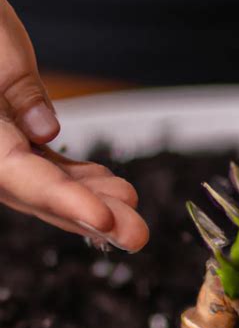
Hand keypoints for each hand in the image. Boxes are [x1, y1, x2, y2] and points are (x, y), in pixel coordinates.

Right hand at [0, 0, 148, 251]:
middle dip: (92, 218)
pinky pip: (48, 167)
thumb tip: (46, 131)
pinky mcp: (16, 141)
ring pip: (49, 186)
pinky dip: (79, 180)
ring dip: (93, 203)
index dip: (66, 202)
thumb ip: (18, 92)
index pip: (22, 176)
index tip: (105, 219)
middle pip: (41, 195)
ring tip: (133, 213)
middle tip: (136, 235)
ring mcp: (1, 151)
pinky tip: (108, 185)